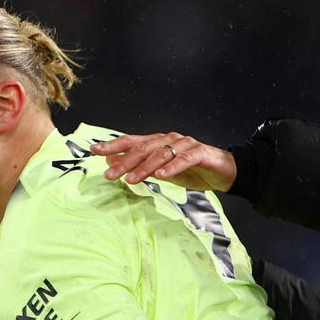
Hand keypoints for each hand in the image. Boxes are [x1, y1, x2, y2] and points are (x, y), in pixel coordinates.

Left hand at [92, 132, 235, 191]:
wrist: (224, 172)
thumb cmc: (193, 171)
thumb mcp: (163, 171)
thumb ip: (141, 166)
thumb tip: (112, 162)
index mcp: (159, 142)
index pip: (132, 141)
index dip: (113, 145)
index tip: (94, 151)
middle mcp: (170, 139)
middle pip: (143, 148)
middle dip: (124, 161)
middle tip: (109, 174)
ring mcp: (185, 144)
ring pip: (161, 154)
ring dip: (144, 167)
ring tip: (131, 179)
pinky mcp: (200, 153)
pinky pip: (184, 159)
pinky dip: (172, 167)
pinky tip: (161, 176)